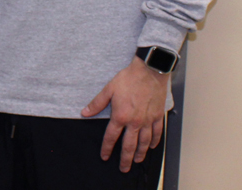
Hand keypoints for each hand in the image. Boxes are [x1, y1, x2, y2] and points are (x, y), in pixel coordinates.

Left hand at [82, 56, 169, 171]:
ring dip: (140, 153)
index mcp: (120, 116)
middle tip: (123, 169)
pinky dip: (154, 141)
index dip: (106, 148)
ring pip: (144, 142)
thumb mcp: (108, 90)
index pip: (111, 137)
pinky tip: (151, 147)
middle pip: (129, 145)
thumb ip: (97, 103)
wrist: (149, 72)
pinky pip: (156, 133)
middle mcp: (134, 122)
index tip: (104, 156)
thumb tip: (84, 112)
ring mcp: (147, 120)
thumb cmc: (128, 79)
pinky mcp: (157, 116)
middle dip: (125, 159)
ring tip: (137, 161)